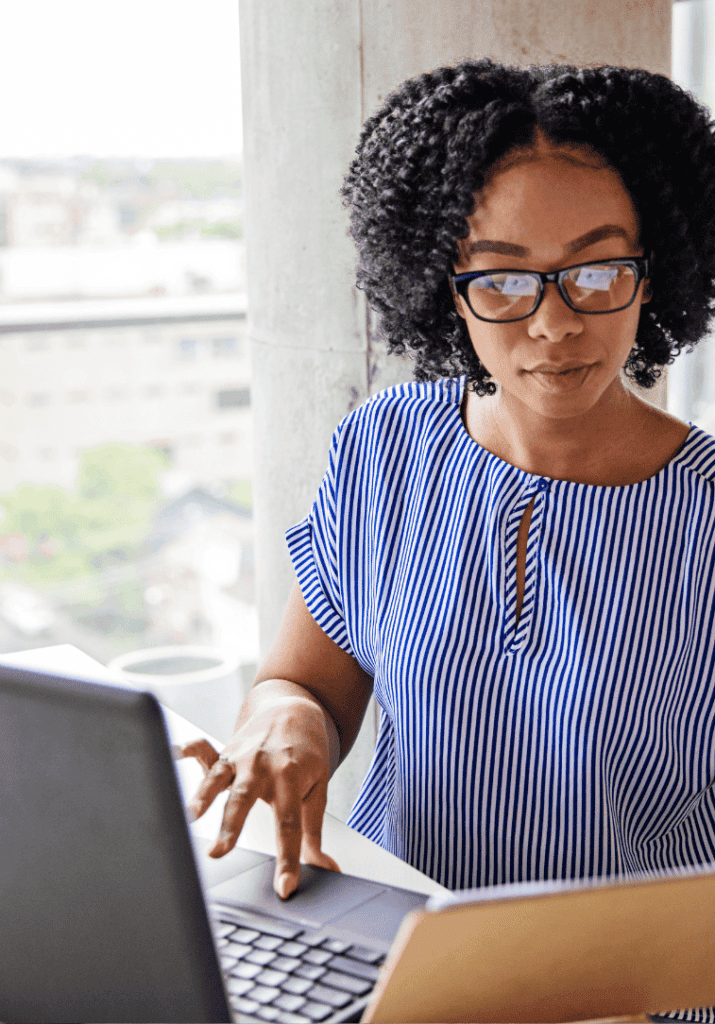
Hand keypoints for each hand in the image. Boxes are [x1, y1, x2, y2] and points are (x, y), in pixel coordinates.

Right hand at [180, 693, 339, 898]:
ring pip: (219, 778)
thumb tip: (328, 869)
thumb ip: (314, 831)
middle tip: (219, 852)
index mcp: (290, 777)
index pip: (289, 825)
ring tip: (189, 816)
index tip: (284, 888)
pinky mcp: (224, 752)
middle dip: (232, 826)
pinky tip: (172, 753)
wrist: (296, 709)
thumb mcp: (318, 789)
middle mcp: (263, 766)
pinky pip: (203, 749)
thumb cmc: (306, 753)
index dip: (288, 859)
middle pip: (246, 799)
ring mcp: (240, 757)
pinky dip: (187, 750)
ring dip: (203, 796)